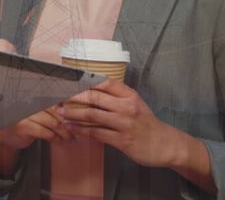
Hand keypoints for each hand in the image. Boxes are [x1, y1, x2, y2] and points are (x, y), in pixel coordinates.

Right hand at [0, 107, 72, 150]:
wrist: (9, 136)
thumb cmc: (28, 125)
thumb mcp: (40, 116)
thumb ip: (53, 113)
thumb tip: (73, 116)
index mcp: (36, 98)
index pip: (56, 102)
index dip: (67, 112)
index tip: (76, 121)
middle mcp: (30, 102)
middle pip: (56, 112)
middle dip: (67, 124)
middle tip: (75, 133)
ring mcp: (26, 113)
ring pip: (52, 123)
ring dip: (62, 133)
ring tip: (68, 139)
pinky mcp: (23, 126)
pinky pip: (44, 132)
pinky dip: (53, 138)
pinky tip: (58, 141)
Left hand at [59, 79, 181, 167]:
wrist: (165, 144)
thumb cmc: (146, 124)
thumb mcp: (135, 104)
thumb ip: (117, 97)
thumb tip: (92, 91)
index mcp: (130, 95)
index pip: (105, 82)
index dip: (86, 81)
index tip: (70, 81)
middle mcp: (126, 106)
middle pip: (95, 96)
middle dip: (74, 96)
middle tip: (59, 97)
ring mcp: (124, 123)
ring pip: (93, 115)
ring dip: (74, 113)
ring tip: (61, 112)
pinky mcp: (121, 140)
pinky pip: (96, 133)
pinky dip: (81, 130)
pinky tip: (71, 128)